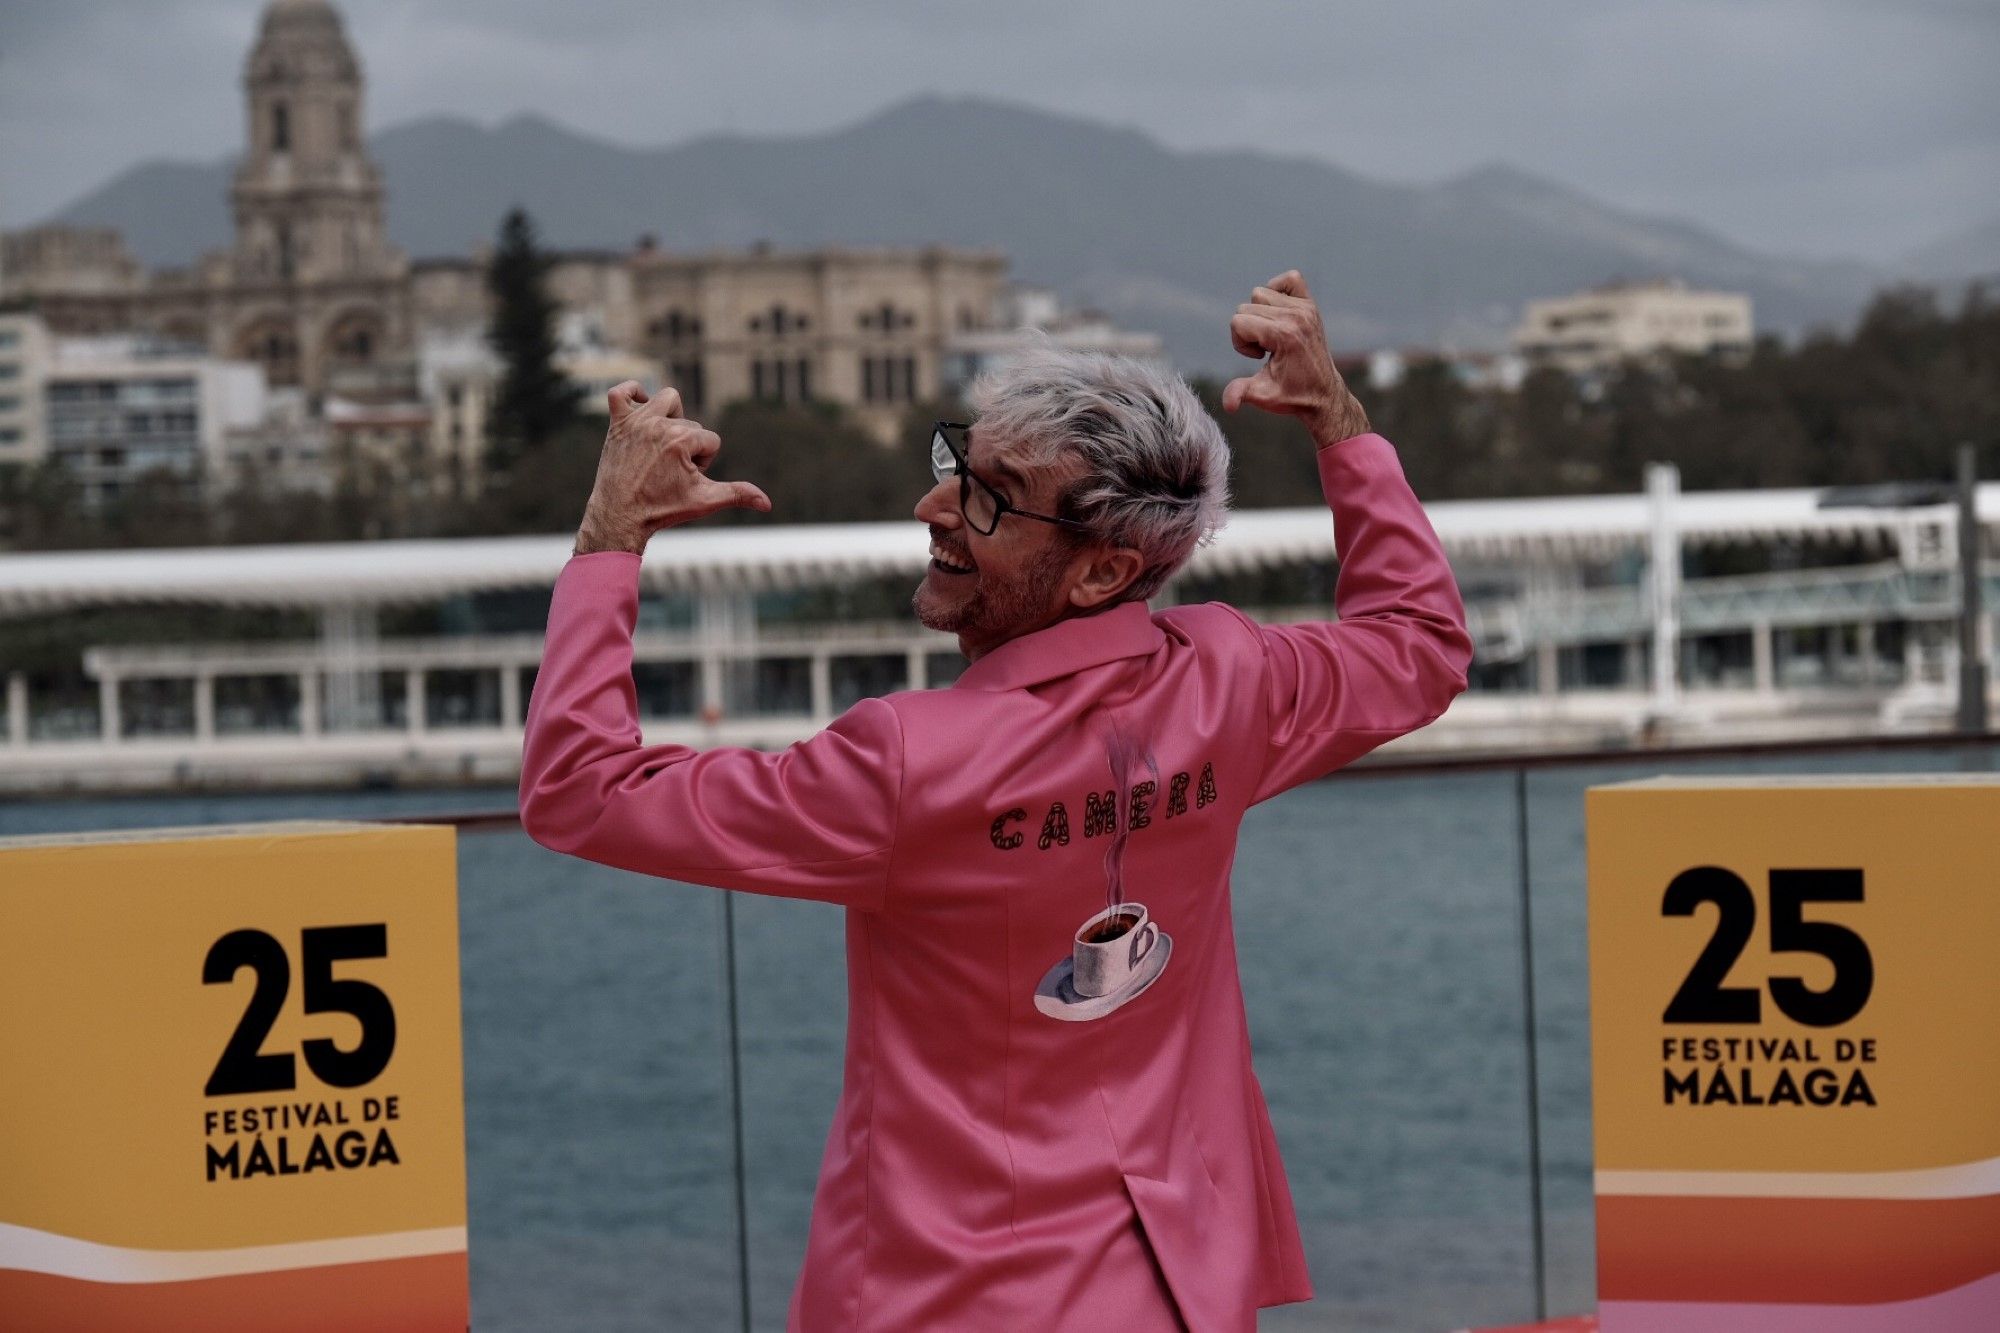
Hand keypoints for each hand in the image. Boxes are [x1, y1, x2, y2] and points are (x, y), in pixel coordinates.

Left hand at [573, 381, 771, 554]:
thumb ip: (738, 494)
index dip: (704, 462)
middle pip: (691, 423)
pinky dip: (631, 394)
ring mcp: (636, 421)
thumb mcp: (705, 500)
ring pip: (666, 398)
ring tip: (664, 442)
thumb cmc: (662, 509)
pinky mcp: (617, 423)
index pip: (710, 440)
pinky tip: (641, 410)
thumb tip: (768, 503)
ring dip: (671, 416)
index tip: (685, 479)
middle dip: (687, 448)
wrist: (619, 517)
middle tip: (670, 471)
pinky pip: (620, 393)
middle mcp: (659, 425)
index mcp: (683, 440)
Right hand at [1222, 270, 1369, 443]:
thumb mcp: (1263, 396)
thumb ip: (1241, 393)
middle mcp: (1296, 316)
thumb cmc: (1293, 396)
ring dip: (1259, 314)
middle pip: (1246, 307)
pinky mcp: (1310, 305)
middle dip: (1247, 331)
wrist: (1324, 395)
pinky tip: (1278, 315)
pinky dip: (1278, 291)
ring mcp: (1305, 308)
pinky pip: (1290, 280)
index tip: (1257, 358)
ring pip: (1261, 294)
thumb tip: (1228, 405)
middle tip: (1265, 351)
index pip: (1238, 321)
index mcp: (1284, 334)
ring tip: (1272, 337)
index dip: (1240, 343)